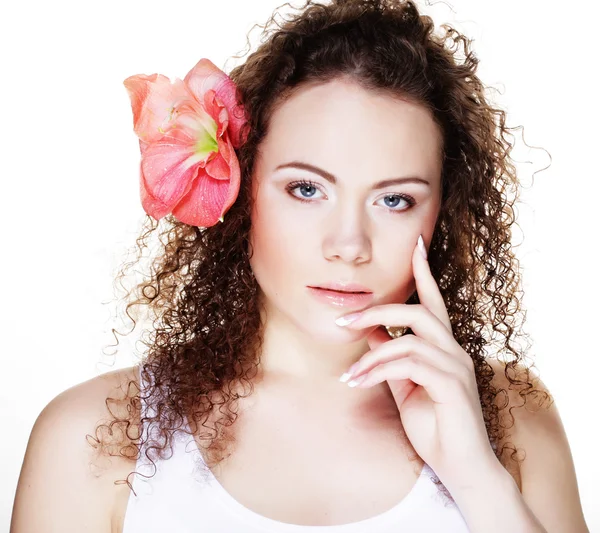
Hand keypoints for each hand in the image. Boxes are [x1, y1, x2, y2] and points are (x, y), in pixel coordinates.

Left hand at [336, 234, 498, 485]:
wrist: (461, 467)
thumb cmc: (435, 426)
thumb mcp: (404, 385)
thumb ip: (390, 358)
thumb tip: (370, 332)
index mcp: (444, 348)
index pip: (434, 301)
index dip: (425, 271)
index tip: (417, 243)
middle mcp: (454, 351)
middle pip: (417, 312)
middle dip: (377, 312)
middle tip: (343, 321)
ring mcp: (456, 367)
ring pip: (409, 340)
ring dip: (371, 355)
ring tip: (348, 375)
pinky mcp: (452, 385)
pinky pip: (409, 364)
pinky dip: (379, 370)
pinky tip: (360, 382)